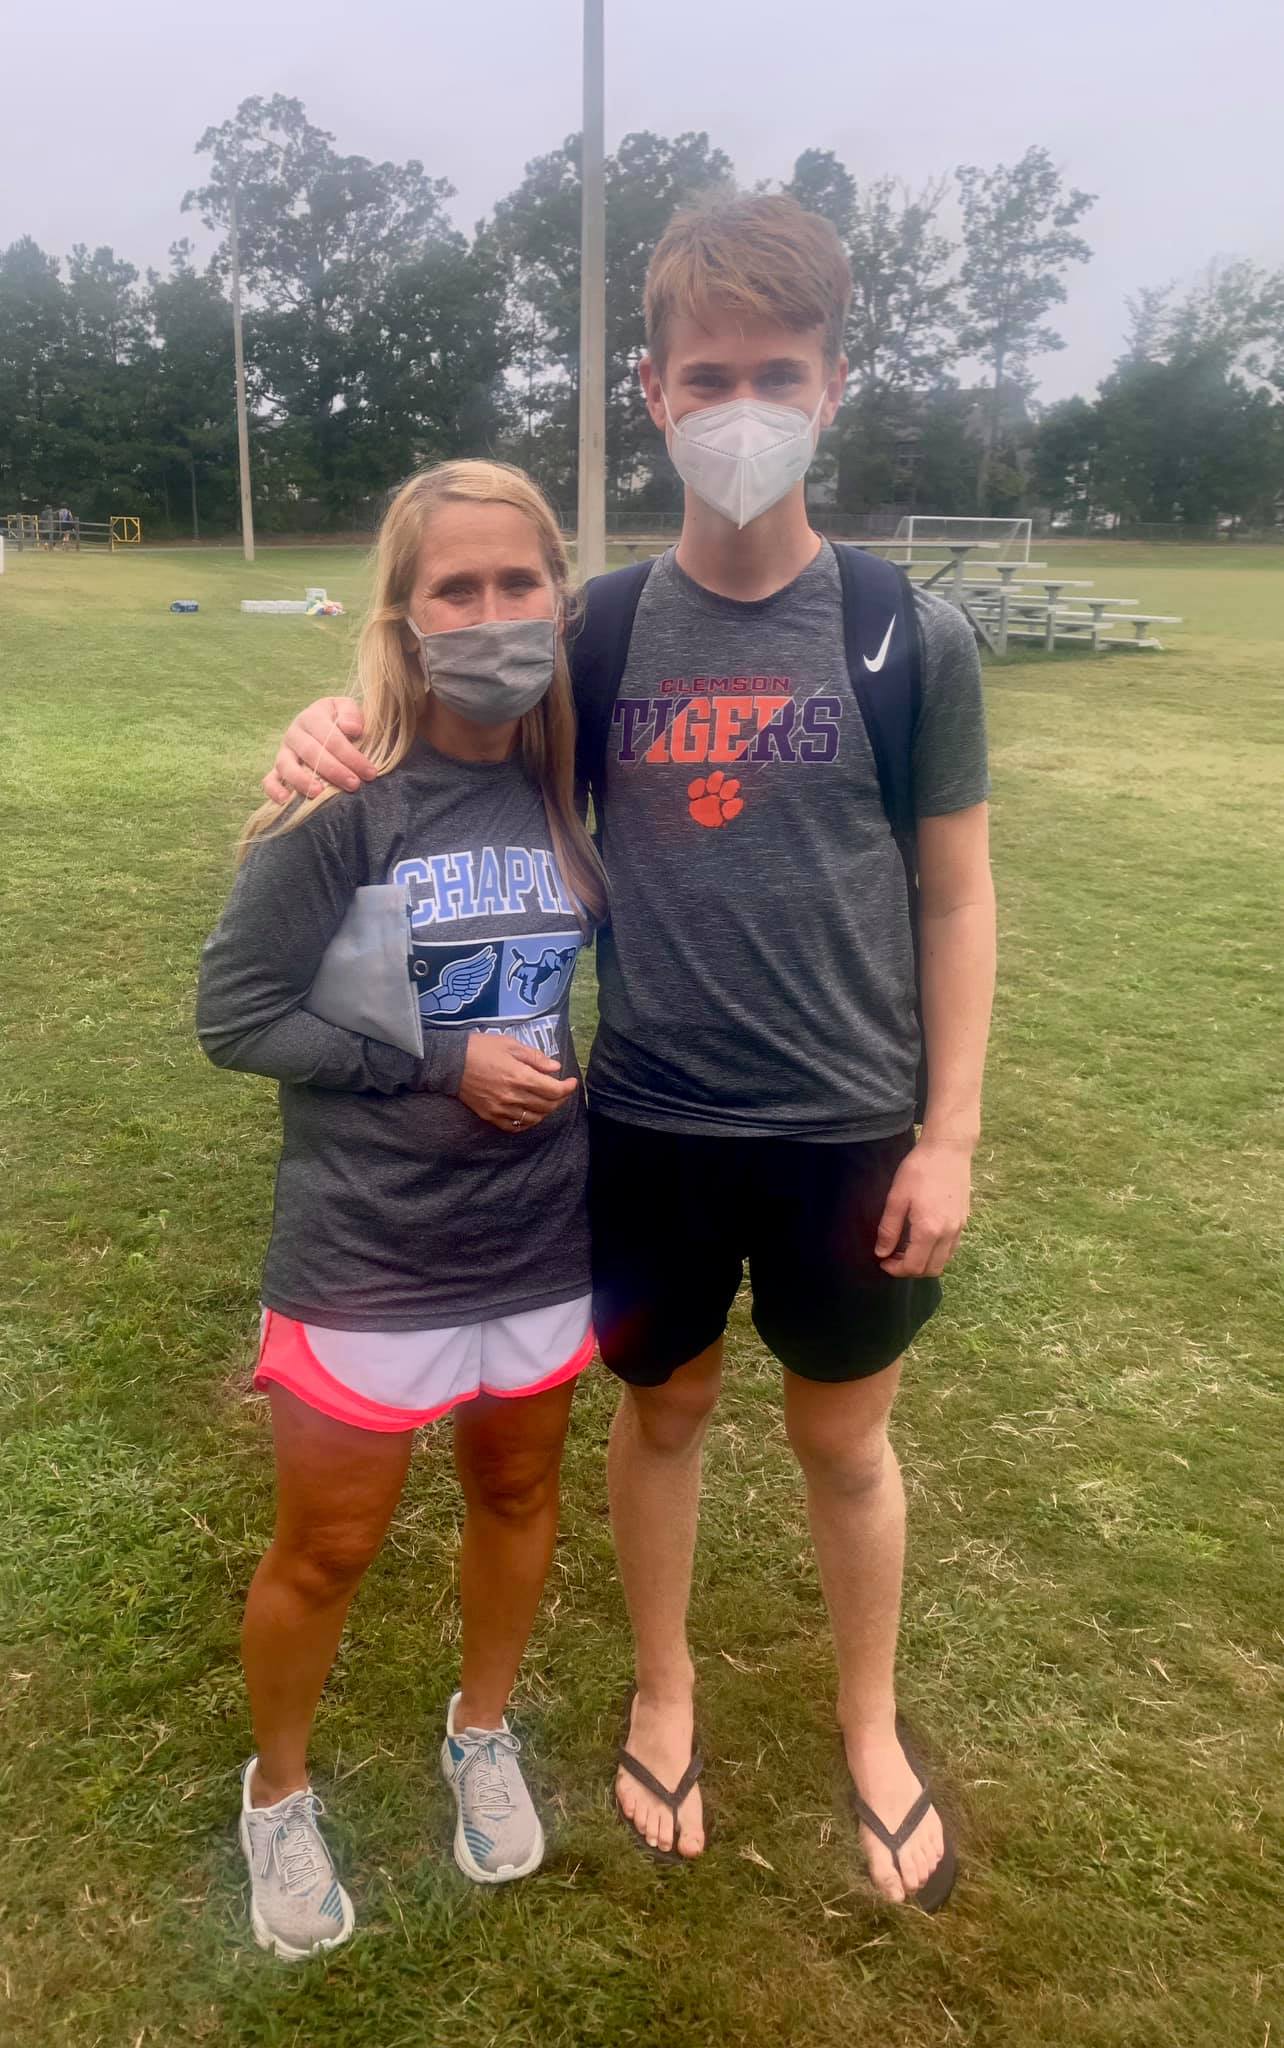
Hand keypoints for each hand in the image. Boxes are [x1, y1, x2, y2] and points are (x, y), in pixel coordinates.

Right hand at [262, 696, 373, 803]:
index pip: (331, 737)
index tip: (369, 772)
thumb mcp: (346, 708)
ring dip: (302, 780)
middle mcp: (294, 733)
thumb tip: (352, 728)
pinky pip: (269, 779)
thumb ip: (351, 713)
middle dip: (334, 770)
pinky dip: (274, 790)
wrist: (324, 723)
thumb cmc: (340, 720)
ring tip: (318, 793)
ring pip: (286, 765)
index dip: (350, 755)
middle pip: (311, 752)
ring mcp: (283, 752)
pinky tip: (285, 801)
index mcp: (312, 717)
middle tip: (354, 785)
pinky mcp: (277, 769)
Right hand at [455, 1035, 577, 1132]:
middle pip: (547, 1106)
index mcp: (520, 1076)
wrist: (451, 1063)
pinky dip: (528, 1123)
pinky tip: (531, 1115)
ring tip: (548, 1101)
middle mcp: (513, 1096)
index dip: (567, 1088)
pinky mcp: (491, 1116)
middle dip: (560, 1099)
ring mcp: (501, 1109)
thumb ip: (535, 1057)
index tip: (572, 1081)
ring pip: (534, 1118)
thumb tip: (555, 1068)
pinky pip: (515, 1127)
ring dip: (546, 1111)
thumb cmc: (480, 1048)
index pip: (554, 1090)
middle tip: (562, 1090)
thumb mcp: (510, 1044)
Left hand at [874, 1139, 972, 1278]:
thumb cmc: (919, 1170)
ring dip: (924, 1263)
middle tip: (892, 1256)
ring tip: (906, 1248)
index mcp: (929, 1230)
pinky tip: (922, 1239)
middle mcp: (948, 1234)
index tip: (882, 1261)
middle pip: (931, 1270)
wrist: (948, 1150)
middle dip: (909, 1270)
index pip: (913, 1267)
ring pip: (943, 1262)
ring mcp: (959, 1228)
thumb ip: (889, 1229)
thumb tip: (881, 1253)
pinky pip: (951, 1249)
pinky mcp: (964, 1221)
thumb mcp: (896, 1198)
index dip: (895, 1270)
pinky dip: (936, 1253)